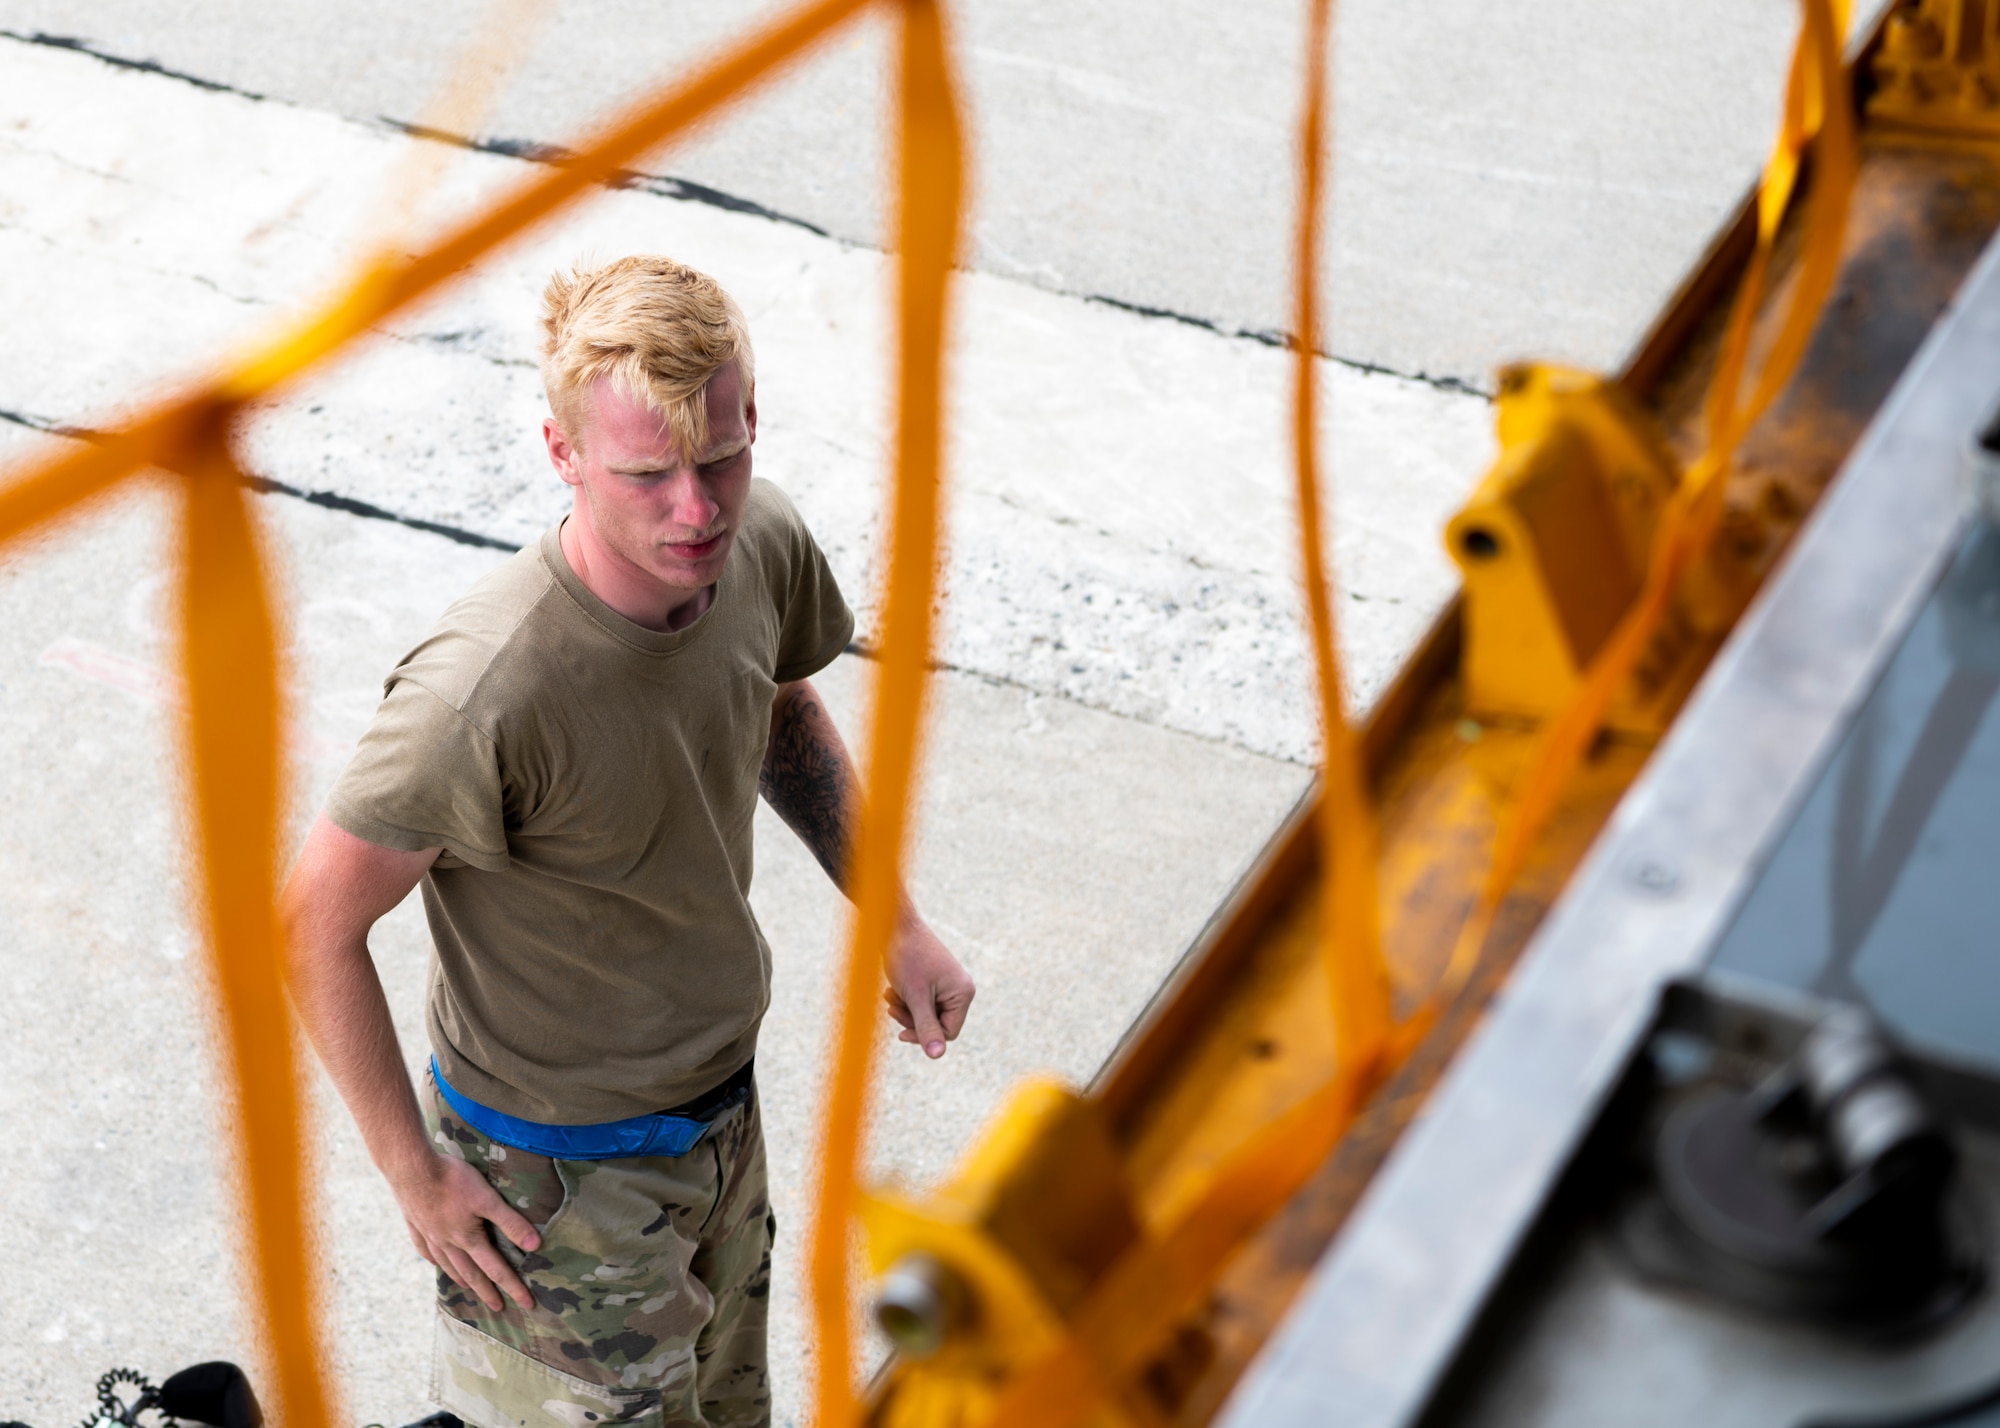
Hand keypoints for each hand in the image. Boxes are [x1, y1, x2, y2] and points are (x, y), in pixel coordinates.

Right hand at [390, 1150, 542, 1312]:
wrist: (410, 1168)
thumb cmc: (452, 1180)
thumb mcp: (488, 1198)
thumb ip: (510, 1222)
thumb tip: (535, 1245)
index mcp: (468, 1238)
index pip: (496, 1269)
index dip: (513, 1287)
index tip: (527, 1304)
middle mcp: (447, 1242)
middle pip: (471, 1273)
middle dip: (487, 1291)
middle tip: (498, 1308)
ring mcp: (429, 1235)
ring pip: (448, 1263)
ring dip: (461, 1278)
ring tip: (469, 1288)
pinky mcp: (415, 1223)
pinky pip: (425, 1249)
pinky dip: (434, 1260)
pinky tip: (437, 1262)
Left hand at [883, 911, 974, 1058]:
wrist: (895, 925)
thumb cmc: (907, 957)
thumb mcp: (915, 997)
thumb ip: (926, 1027)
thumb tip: (937, 1056)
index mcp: (963, 993)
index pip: (948, 1032)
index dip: (924, 1036)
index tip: (901, 1031)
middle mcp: (960, 989)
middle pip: (937, 1024)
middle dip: (911, 1018)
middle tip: (892, 1007)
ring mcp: (947, 984)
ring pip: (926, 1013)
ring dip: (905, 1008)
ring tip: (889, 995)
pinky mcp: (934, 979)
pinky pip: (921, 1001)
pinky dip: (906, 998)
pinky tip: (892, 990)